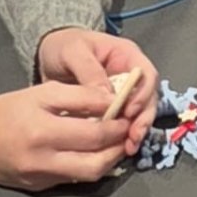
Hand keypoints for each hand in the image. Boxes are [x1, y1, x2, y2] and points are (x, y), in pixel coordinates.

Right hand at [0, 83, 137, 190]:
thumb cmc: (7, 110)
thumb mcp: (42, 92)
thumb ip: (79, 96)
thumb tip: (112, 101)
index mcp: (42, 132)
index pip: (94, 134)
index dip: (117, 126)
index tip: (128, 115)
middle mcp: (42, 161)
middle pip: (96, 163)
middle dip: (118, 147)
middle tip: (128, 131)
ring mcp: (40, 179)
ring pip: (87, 175)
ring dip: (108, 160)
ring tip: (116, 142)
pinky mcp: (39, 188)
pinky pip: (72, 179)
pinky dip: (88, 165)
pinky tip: (93, 151)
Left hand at [36, 26, 157, 151]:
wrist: (48, 55)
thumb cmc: (63, 46)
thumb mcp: (73, 51)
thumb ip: (89, 70)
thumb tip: (106, 97)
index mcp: (127, 55)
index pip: (147, 74)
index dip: (143, 94)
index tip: (129, 112)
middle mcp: (131, 75)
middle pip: (148, 97)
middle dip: (143, 118)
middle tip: (133, 137)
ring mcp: (123, 92)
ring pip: (139, 113)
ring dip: (135, 131)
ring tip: (128, 148)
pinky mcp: (112, 108)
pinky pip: (122, 122)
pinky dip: (121, 136)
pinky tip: (116, 150)